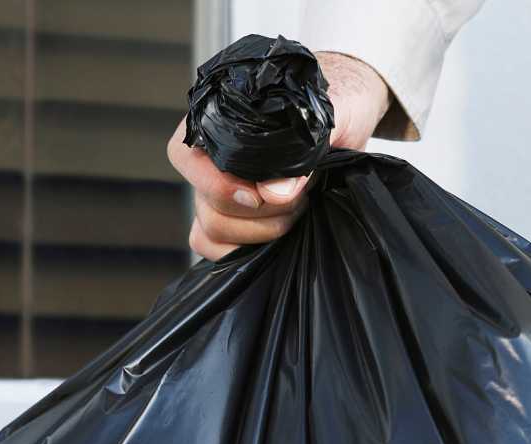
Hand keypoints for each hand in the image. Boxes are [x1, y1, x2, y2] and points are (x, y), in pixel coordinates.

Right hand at [168, 52, 390, 260]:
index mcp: (214, 121)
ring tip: (298, 208)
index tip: (260, 195)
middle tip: (300, 197)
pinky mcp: (230, 220)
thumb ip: (301, 147)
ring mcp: (215, 193)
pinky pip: (214, 247)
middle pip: (207, 206)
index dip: (220, 186)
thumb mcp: (322, 116)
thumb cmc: (329, 105)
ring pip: (211, 230)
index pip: (184, 158)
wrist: (346, 119)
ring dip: (261, 232)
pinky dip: (246, 250)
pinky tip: (282, 233)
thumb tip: (276, 193)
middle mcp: (207, 160)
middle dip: (259, 214)